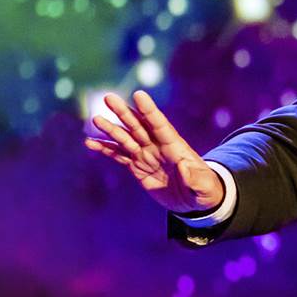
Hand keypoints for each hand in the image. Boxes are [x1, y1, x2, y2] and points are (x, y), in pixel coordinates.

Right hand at [84, 91, 222, 213]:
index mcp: (175, 147)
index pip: (160, 125)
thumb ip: (195, 177)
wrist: (195, 201)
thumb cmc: (205, 190)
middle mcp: (158, 147)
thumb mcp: (204, 186)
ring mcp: (147, 156)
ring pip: (126, 139)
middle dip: (124, 112)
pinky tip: (91, 143)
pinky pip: (119, 156)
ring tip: (95, 120)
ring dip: (110, 130)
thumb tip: (185, 168)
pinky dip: (105, 149)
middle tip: (108, 97)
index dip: (149, 111)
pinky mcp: (138, 167)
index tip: (138, 94)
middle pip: (139, 126)